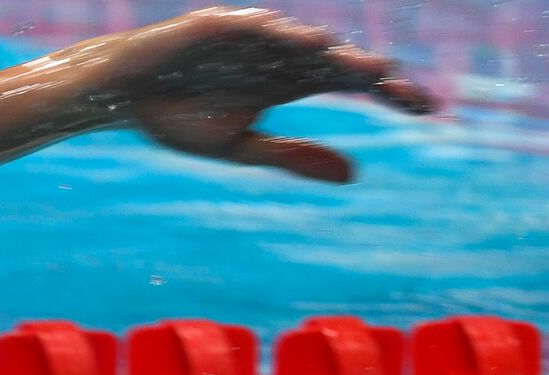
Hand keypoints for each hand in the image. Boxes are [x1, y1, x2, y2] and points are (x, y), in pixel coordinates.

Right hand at [83, 7, 436, 182]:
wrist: (121, 97)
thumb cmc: (179, 119)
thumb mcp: (240, 147)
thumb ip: (294, 156)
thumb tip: (355, 174)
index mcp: (289, 82)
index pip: (351, 82)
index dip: (389, 91)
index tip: (428, 108)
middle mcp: (278, 54)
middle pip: (338, 61)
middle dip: (372, 75)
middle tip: (408, 91)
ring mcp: (249, 38)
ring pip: (301, 42)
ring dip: (335, 55)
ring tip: (368, 69)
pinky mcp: (214, 26)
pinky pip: (251, 27)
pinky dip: (278, 34)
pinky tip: (304, 44)